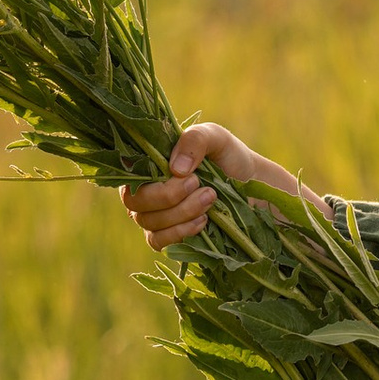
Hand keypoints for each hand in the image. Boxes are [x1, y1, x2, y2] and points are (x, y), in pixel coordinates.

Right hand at [120, 118, 308, 252]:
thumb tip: (175, 170)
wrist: (251, 186)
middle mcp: (144, 189)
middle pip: (135, 203)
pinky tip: (202, 221)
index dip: (153, 180)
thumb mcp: (215, 138)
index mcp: (148, 163)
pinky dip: (179, 233)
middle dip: (170, 198)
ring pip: (148, 223)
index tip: (189, 176)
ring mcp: (154, 214)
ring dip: (180, 214)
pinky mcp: (167, 235)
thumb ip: (194, 141)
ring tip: (210, 199)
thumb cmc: (227, 157)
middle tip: (203, 187)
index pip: (128, 175)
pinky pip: (157, 242)